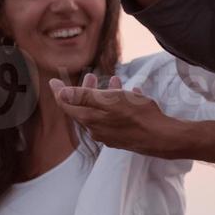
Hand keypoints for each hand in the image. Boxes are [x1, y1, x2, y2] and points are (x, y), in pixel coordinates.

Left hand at [51, 74, 180, 156]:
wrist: (161, 137)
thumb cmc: (136, 116)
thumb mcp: (109, 99)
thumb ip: (83, 97)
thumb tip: (60, 93)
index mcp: (90, 119)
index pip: (67, 105)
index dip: (59, 92)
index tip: (53, 81)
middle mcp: (96, 130)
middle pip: (84, 109)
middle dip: (85, 91)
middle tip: (92, 76)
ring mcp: (110, 135)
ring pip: (101, 113)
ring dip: (105, 96)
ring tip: (115, 80)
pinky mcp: (123, 138)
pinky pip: (115, 119)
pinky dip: (118, 105)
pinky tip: (131, 95)